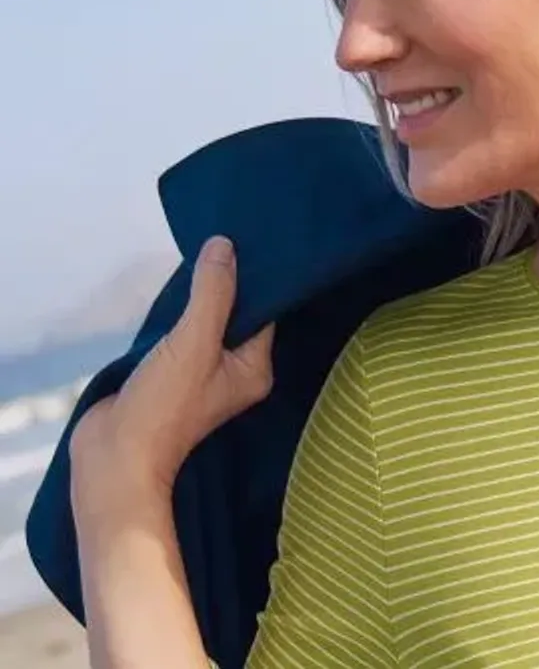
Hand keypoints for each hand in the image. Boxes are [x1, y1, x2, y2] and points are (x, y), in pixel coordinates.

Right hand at [70, 237, 273, 510]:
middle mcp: (234, 372)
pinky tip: (170, 292)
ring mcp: (201, 375)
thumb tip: (225, 246)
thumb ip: (212, 294)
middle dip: (225, 286)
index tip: (247, 243)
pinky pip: (180, 337)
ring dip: (197, 300)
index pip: (265, 314)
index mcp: (254, 369)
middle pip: (235, 318)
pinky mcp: (169, 376)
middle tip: (218, 241)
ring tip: (194, 257)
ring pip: (205, 326)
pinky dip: (176, 317)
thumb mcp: (194, 341)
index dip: (255, 281)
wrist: (114, 455)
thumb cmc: (166, 404)